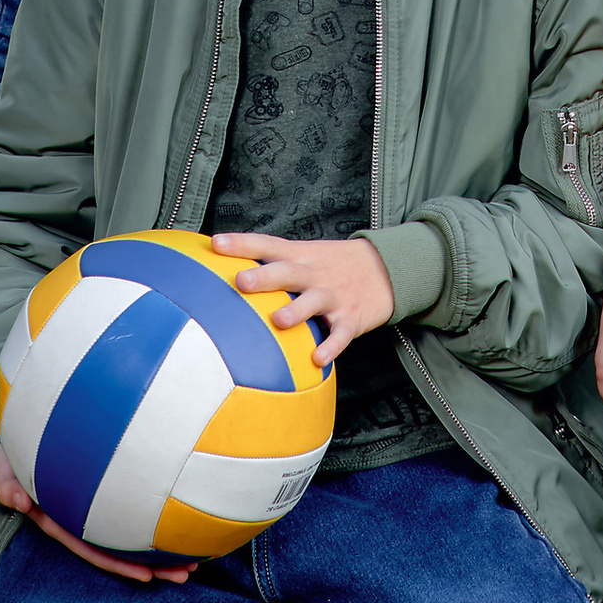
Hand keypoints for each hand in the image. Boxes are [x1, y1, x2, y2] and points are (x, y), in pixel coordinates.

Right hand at [0, 443, 198, 582]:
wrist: (14, 445)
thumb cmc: (10, 459)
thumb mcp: (3, 470)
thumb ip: (7, 483)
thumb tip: (17, 499)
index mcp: (59, 522)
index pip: (92, 549)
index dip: (118, 563)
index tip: (146, 576)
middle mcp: (80, 522)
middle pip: (119, 549)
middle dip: (152, 564)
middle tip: (188, 572)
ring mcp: (91, 510)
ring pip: (129, 535)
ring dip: (161, 549)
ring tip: (196, 558)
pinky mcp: (100, 491)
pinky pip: (130, 507)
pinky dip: (153, 516)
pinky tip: (181, 518)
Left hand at [212, 229, 394, 370]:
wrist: (386, 269)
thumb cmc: (331, 266)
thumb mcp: (306, 255)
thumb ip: (272, 263)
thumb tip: (225, 274)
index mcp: (300, 256)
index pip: (268, 245)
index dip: (242, 244)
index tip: (217, 243)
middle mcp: (314, 273)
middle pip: (287, 272)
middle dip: (265, 276)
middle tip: (241, 281)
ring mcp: (334, 295)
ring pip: (313, 302)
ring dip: (296, 311)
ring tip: (278, 320)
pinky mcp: (351, 318)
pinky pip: (340, 334)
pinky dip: (331, 346)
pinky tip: (317, 359)